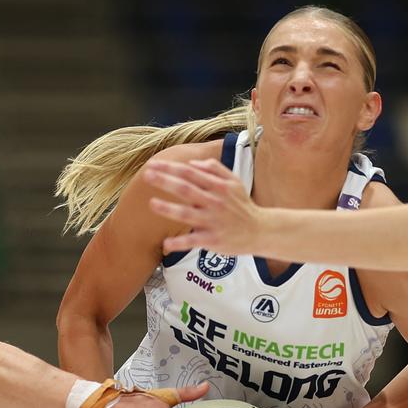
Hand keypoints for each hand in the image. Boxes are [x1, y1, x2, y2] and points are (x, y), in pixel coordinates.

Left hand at [141, 158, 262, 253]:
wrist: (260, 231)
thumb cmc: (242, 205)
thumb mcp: (234, 182)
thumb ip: (215, 169)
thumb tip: (192, 164)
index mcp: (218, 186)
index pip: (190, 173)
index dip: (170, 168)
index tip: (153, 164)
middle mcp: (214, 202)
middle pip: (186, 189)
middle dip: (165, 181)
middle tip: (147, 175)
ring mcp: (213, 221)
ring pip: (187, 214)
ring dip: (168, 209)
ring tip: (151, 203)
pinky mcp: (213, 240)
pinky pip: (193, 241)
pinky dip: (179, 243)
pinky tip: (166, 244)